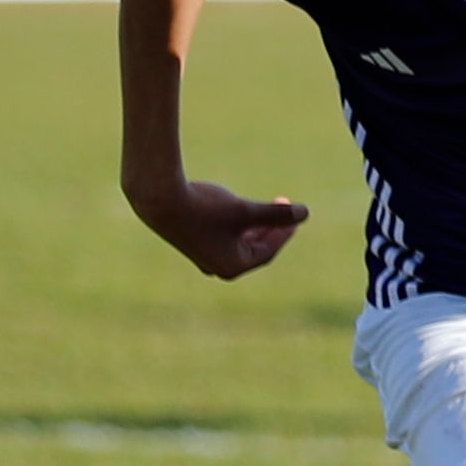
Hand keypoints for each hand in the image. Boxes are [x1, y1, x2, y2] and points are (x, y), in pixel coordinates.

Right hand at [132, 179, 307, 279]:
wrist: (159, 199)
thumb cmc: (205, 207)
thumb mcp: (245, 210)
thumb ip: (275, 214)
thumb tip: (305, 213)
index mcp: (233, 266)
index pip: (268, 250)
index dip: (284, 230)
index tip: (294, 212)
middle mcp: (217, 267)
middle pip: (256, 247)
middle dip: (271, 225)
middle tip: (283, 204)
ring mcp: (204, 256)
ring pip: (240, 242)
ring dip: (255, 224)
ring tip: (265, 205)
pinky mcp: (193, 243)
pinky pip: (224, 237)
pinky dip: (237, 224)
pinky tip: (239, 208)